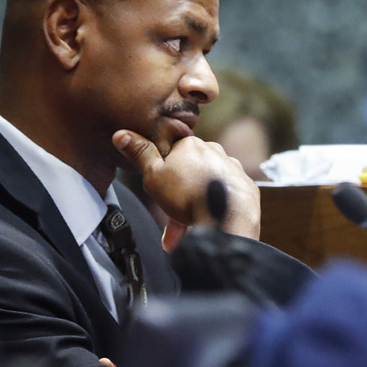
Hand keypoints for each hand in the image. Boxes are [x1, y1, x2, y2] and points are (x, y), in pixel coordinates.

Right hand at [113, 130, 260, 241]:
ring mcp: (233, 169)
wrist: (227, 219)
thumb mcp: (153, 176)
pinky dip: (214, 210)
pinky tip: (206, 225)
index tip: (160, 193)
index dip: (164, 176)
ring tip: (187, 232)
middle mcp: (214, 151)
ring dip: (195, 206)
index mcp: (191, 145)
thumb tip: (121, 134)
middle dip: (179, 195)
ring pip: (206, 186)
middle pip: (190, 173)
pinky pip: (224, 197)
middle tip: (171, 219)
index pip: (172, 155)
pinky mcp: (245, 188)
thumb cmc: (188, 196)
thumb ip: (140, 155)